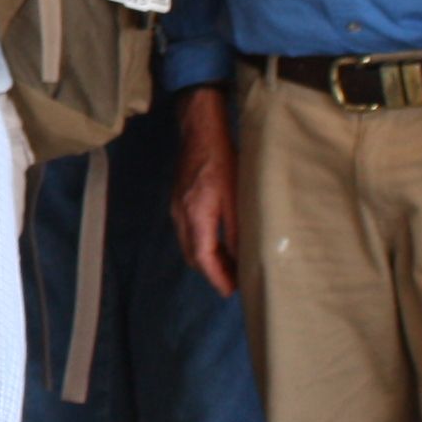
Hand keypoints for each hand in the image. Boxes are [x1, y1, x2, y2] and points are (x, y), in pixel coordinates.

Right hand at [171, 89, 240, 297]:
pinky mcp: (179, 201)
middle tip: (235, 281)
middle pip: (193, 256)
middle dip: (213, 272)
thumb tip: (245, 257)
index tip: (232, 291)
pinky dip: (203, 243)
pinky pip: (188, 232)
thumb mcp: (236, 196)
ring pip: (190, 245)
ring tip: (231, 265)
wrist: (200, 130)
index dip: (218, 278)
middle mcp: (181, 216)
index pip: (203, 259)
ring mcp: (177, 208)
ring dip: (208, 259)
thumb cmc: (223, 160)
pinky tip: (219, 241)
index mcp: (196, 216)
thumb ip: (238, 229)